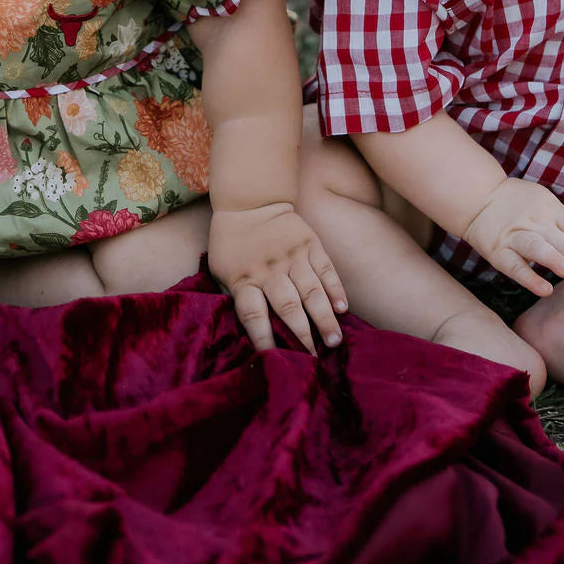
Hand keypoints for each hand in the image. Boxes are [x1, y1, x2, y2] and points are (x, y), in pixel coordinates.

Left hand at [208, 202, 347, 353]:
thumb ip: (233, 297)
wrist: (250, 202)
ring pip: (312, 292)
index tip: (275, 361)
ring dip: (325, 319)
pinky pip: (326, 270)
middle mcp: (269, 270)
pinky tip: (343, 308)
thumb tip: (246, 332)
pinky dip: (336, 290)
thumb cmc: (232, 243)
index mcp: (243, 279)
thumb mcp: (220, 270)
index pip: (253, 316)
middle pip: (288, 308)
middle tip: (314, 359)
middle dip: (303, 336)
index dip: (263, 340)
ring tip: (335, 341)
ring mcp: (292, 256)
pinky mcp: (310, 244)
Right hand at [462, 179, 563, 299]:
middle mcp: (536, 221)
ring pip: (538, 248)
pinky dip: (529, 278)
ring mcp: (516, 235)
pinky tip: (545, 290)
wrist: (477, 194)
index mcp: (552, 210)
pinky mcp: (497, 250)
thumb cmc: (518, 203)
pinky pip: (514, 265)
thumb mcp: (545, 202)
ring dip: (555, 260)